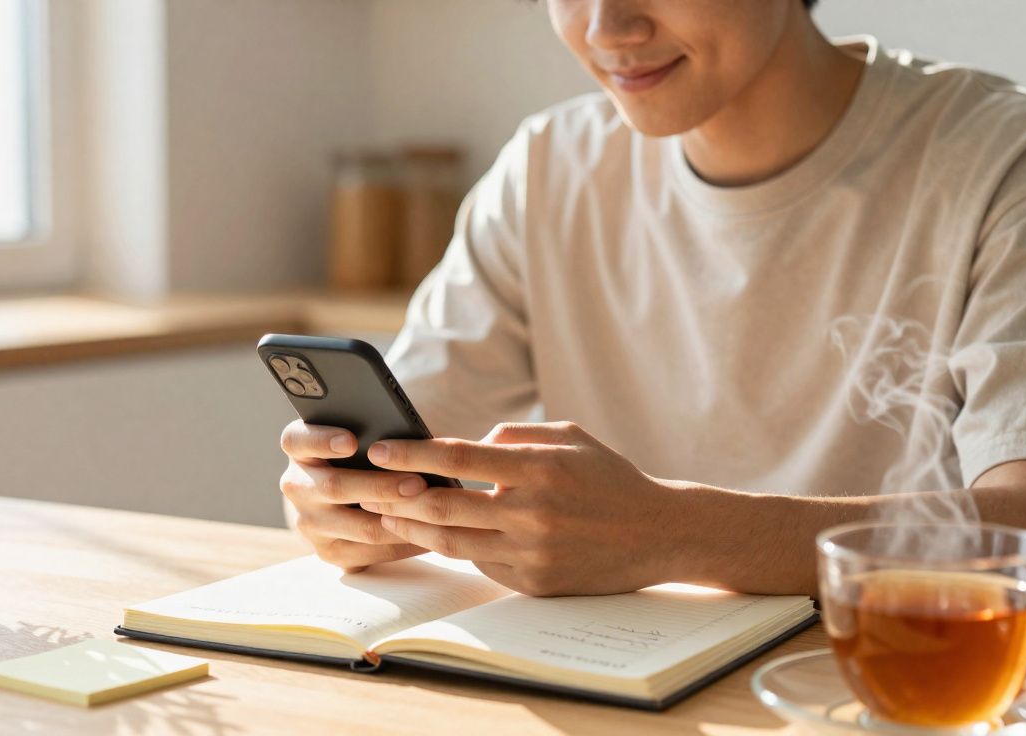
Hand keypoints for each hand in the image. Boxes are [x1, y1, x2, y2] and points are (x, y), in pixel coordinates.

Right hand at [279, 419, 428, 572]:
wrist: (336, 500)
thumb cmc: (358, 455)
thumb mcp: (355, 436)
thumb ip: (371, 432)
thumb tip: (411, 435)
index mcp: (299, 449)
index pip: (297, 440)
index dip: (322, 440)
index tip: (351, 442)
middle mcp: (296, 486)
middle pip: (334, 487)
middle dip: (380, 486)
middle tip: (417, 483)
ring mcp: (309, 523)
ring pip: (357, 526)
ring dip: (398, 518)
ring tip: (431, 510)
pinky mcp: (328, 553)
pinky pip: (369, 553)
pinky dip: (402, 544)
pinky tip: (428, 534)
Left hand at [360, 421, 688, 595]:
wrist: (658, 534)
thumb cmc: (607, 477)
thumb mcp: (567, 437)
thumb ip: (512, 437)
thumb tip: (465, 446)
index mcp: (539, 469)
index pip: (459, 459)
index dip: (412, 454)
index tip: (378, 449)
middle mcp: (533, 514)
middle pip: (445, 507)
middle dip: (398, 496)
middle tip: (367, 487)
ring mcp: (533, 554)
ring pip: (453, 542)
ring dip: (413, 529)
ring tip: (386, 514)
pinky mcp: (535, 584)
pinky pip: (480, 564)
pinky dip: (457, 548)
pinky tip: (436, 536)